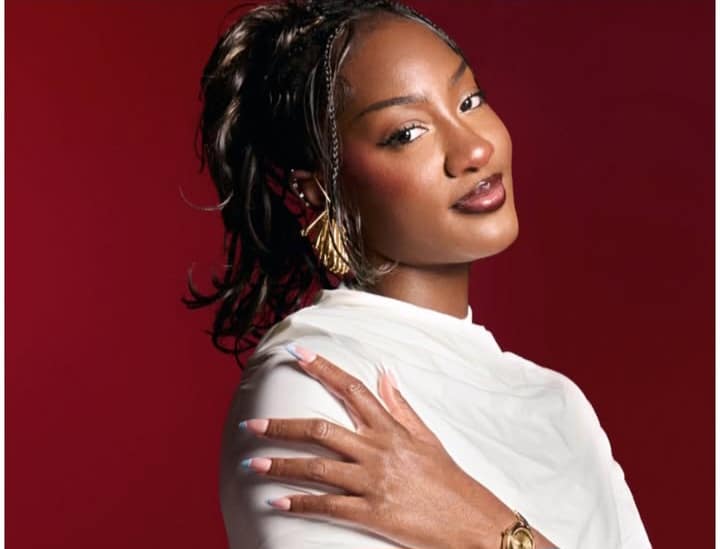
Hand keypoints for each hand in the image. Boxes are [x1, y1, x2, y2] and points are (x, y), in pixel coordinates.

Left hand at [238, 343, 515, 548]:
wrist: (472, 521)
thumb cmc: (449, 478)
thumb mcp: (427, 437)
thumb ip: (401, 406)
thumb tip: (384, 375)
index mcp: (391, 429)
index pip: (352, 389)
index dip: (323, 369)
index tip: (299, 354)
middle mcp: (378, 450)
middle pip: (321, 429)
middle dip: (282, 426)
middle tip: (252, 423)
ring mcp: (374, 482)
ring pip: (317, 468)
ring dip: (281, 465)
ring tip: (250, 463)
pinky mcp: (372, 513)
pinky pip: (328, 506)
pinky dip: (300, 504)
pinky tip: (277, 502)